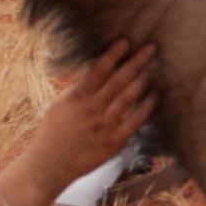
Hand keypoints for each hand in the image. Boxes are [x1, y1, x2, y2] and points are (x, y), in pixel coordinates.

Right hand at [0, 40, 155, 205]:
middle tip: (151, 48)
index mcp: (78, 97)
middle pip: (119, 80)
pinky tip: (155, 94)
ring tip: (154, 65)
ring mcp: (105, 125)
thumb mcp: (60, 104)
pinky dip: (146, 106)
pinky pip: (135, 120)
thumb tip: (94, 71)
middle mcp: (93, 108)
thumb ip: (78, 88)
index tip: (125, 41)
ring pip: (129, 97)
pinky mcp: (115, 140)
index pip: (98, 70)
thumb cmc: (54, 132)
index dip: (112, 54)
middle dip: (136, 62)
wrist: (51, 164)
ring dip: (143, 79)